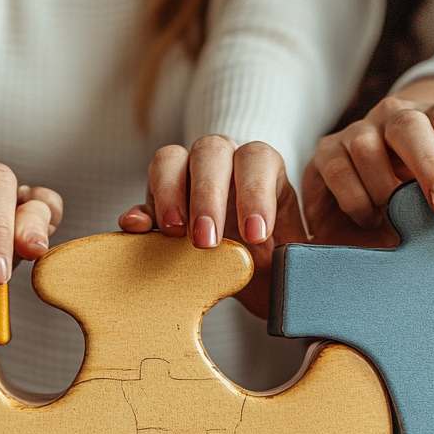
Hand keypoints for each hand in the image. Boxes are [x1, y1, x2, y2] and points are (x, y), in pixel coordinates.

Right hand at [118, 136, 306, 316]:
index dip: (255, 193)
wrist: (252, 282)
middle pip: (210, 150)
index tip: (255, 235)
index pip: (258, 159)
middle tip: (207, 241)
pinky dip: (138, 211)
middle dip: (208, 195)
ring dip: (169, 193)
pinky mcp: (156, 205)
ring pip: (168, 159)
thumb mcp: (295, 261)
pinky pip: (141, 199)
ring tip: (174, 233)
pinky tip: (136, 229)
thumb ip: (297, 258)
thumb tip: (298, 263)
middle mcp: (223, 164)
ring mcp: (184, 179)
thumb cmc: (278, 265)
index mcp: (263, 170)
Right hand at [309, 96, 433, 248]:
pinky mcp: (326, 154)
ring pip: (366, 147)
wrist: (375, 213)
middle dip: (428, 168)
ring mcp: (357, 132)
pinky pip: (335, 168)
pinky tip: (368, 220)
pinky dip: (354, 199)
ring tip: (397, 222)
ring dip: (385, 189)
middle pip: (410, 125)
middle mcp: (396, 117)